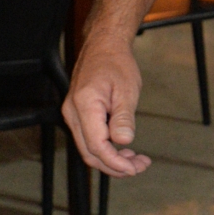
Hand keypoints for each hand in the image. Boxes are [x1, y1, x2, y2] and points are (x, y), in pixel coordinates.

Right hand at [61, 37, 150, 177]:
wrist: (104, 46)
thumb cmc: (116, 63)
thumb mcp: (127, 90)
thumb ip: (123, 118)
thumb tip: (123, 142)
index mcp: (85, 105)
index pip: (96, 146)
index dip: (115, 162)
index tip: (134, 168)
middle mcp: (73, 113)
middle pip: (90, 152)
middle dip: (115, 166)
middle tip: (139, 167)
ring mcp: (73, 115)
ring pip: (89, 148)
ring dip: (111, 159)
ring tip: (136, 160)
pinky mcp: (78, 115)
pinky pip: (89, 139)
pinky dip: (106, 148)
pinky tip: (124, 149)